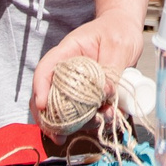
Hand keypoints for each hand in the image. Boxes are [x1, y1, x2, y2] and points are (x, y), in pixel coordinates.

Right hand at [30, 13, 145, 116]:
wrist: (126, 29)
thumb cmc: (119, 30)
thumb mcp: (118, 46)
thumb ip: (111, 69)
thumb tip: (105, 92)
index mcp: (68, 51)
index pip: (46, 68)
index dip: (40, 87)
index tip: (42, 106)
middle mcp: (67, 69)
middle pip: (49, 95)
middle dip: (50, 118)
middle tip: (59, 136)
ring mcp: (76, 83)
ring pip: (66, 108)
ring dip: (77, 123)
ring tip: (98, 123)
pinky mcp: (88, 94)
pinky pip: (84, 111)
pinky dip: (92, 120)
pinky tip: (106, 121)